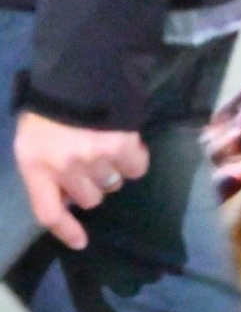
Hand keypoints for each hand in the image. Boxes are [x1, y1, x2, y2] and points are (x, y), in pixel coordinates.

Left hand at [14, 113, 149, 249]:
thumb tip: (66, 195)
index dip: (66, 230)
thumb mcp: (33, 138)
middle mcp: (64, 167)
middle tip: (93, 164)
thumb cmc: (50, 106)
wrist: (78, 69)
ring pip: (112, 184)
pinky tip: (128, 144)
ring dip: (112, 171)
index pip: (49, 212)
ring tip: (109, 148)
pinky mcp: (121, 145)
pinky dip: (135, 160)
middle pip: (89, 199)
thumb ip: (44, 167)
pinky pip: (135, 168)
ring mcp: (93, 157)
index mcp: (35, 165)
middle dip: (92, 185)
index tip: (81, 242)